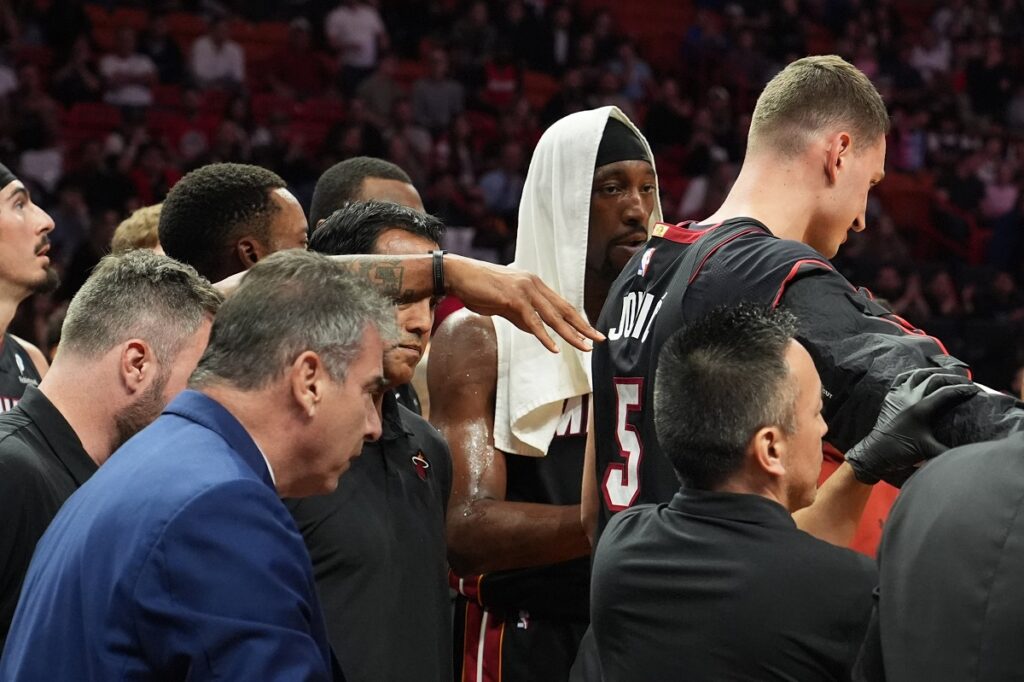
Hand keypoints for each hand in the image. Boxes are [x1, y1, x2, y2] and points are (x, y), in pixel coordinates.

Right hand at [444, 254, 603, 352]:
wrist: (458, 275)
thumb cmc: (478, 288)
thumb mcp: (504, 303)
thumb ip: (522, 316)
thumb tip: (535, 330)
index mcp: (534, 284)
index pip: (561, 304)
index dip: (577, 319)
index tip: (591, 332)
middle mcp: (534, 285)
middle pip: (564, 310)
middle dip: (583, 326)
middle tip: (600, 339)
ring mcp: (524, 291)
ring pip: (552, 317)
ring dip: (570, 334)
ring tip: (584, 347)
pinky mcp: (512, 299)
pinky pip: (532, 321)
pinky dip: (544, 335)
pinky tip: (553, 347)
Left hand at [845, 367, 980, 486]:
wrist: (876, 452)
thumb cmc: (902, 452)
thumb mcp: (930, 451)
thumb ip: (951, 451)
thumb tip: (972, 453)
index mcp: (922, 409)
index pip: (947, 392)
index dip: (964, 389)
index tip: (976, 390)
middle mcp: (910, 397)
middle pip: (935, 378)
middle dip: (954, 378)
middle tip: (966, 381)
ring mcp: (899, 394)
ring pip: (919, 374)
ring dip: (935, 372)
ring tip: (948, 375)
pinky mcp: (890, 396)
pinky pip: (902, 378)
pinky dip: (914, 373)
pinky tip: (922, 375)